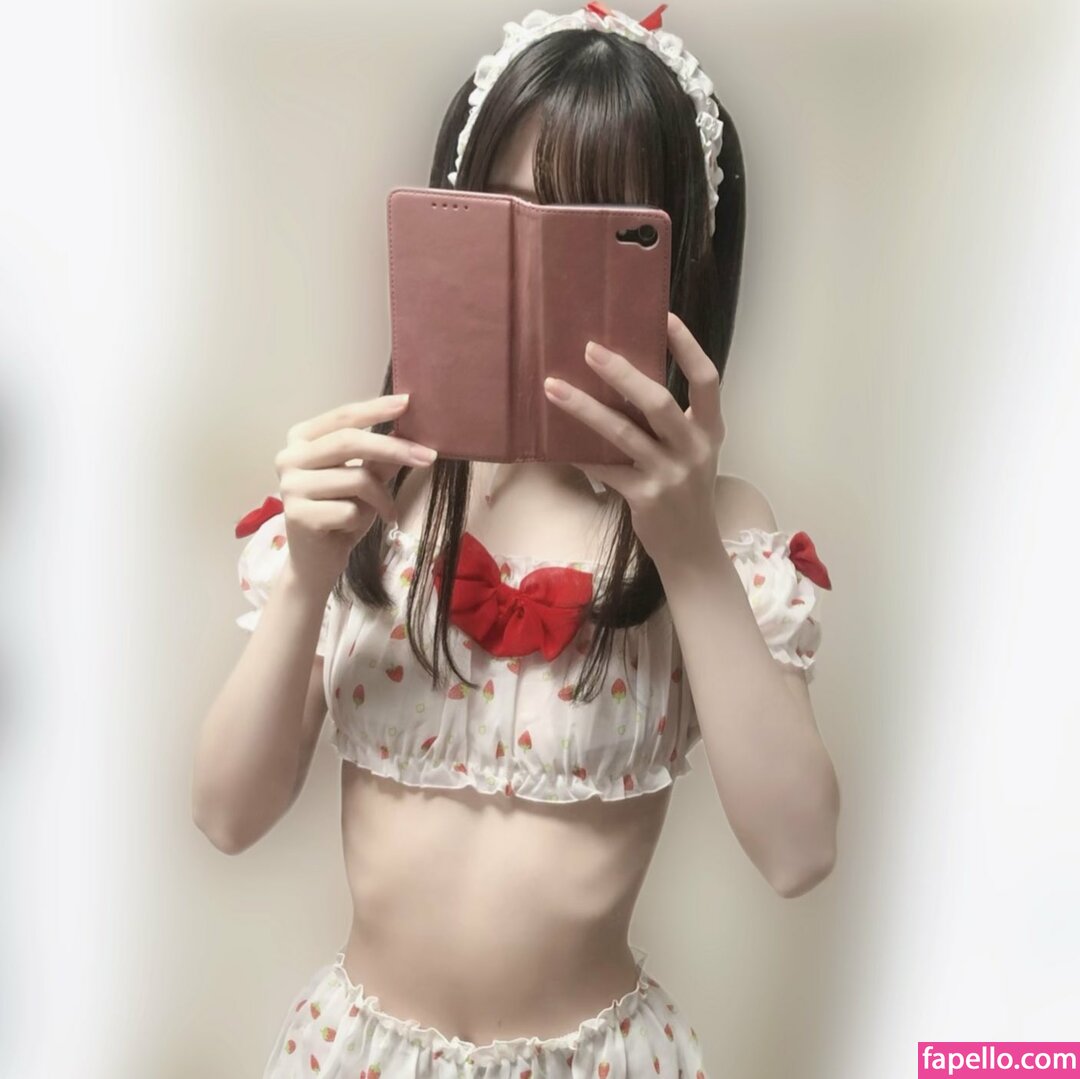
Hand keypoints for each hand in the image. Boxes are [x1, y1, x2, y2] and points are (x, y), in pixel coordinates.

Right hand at [272, 395, 438, 593]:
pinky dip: (363, 521)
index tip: (408, 402)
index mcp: (301, 439)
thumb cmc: (339, 515)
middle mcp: (289, 457)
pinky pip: (351, 510)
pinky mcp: (298, 515)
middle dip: (394, 448)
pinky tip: (350, 530)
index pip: (343, 416)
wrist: (315, 562)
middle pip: (350, 441)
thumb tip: (408, 431)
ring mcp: (291, 486)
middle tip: (429, 456)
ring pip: (357, 479)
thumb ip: (380, 457)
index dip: (376, 409)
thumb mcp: (364, 482)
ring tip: (384, 512)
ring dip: (382, 498)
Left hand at [542, 312, 725, 564]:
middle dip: (621, 374)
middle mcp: (694, 449)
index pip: (707, 380)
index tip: (665, 316)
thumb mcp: (691, 452)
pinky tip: (554, 442)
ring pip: (623, 433)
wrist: (692, 549)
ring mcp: (670, 475)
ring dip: (585, 408)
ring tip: (552, 387)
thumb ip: (669, 422)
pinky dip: (579, 453)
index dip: (688, 347)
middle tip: (588, 349)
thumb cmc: (685, 491)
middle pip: (658, 402)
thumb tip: (625, 378)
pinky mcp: (646, 498)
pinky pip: (605, 468)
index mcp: (709, 430)